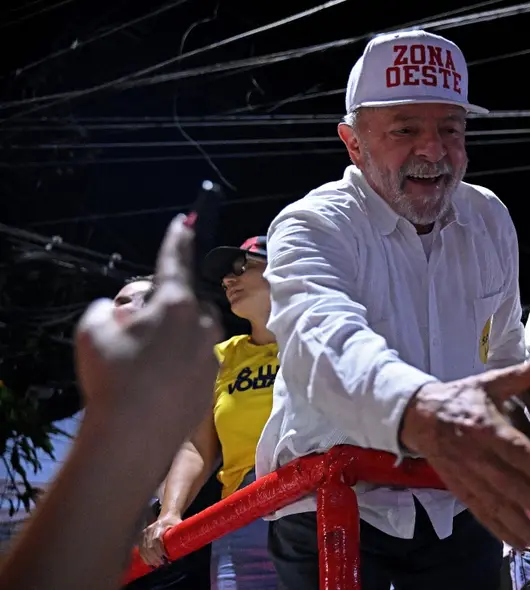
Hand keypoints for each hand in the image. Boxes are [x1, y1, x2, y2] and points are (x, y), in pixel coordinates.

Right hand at [74, 214, 220, 443]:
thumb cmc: (112, 378)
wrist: (135, 438)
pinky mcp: (212, 383)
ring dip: (172, 340)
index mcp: (177, 304)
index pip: (176, 262)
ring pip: (191, 335)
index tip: (185, 222)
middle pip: (185, 304)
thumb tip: (118, 315)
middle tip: (136, 330)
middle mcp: (203, 325)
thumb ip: (107, 312)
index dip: (177, 240)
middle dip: (165, 309)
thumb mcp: (92, 332)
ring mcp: (211, 356)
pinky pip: (193, 364)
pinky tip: (153, 387)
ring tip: (141, 366)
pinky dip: (176, 368)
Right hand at [138, 512, 181, 566]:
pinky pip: (141, 549)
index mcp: (160, 526)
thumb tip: (186, 548)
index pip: (157, 540)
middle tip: (162, 564)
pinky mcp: (141, 536)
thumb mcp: (179, 526)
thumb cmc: (175, 522)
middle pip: (149, 547)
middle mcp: (150, 529)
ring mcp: (144, 533)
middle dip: (155, 557)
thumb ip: (181, 535)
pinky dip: (144, 557)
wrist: (167, 516)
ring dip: (150, 559)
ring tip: (157, 565)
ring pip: (144, 549)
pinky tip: (149, 563)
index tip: (167, 557)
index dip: (160, 550)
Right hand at [399, 348, 529, 551]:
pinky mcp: (459, 488)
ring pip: (495, 504)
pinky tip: (520, 544)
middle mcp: (475, 454)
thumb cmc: (461, 398)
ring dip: (520, 525)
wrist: (417, 416)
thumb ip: (522, 374)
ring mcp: (466, 475)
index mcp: (485, 426)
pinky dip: (500, 530)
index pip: (514, 450)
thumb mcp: (489, 382)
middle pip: (508, 484)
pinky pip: (481, 513)